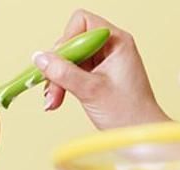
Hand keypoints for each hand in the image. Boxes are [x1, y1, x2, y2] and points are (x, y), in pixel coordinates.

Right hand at [32, 9, 168, 128]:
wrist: (139, 136)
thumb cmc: (128, 114)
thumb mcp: (90, 91)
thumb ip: (63, 72)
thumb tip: (40, 58)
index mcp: (117, 42)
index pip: (82, 23)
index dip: (67, 41)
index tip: (60, 64)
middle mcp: (111, 48)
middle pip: (72, 43)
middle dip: (58, 66)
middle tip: (53, 89)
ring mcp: (104, 62)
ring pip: (69, 59)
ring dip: (57, 79)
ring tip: (53, 100)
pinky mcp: (98, 76)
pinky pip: (72, 72)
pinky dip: (63, 85)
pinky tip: (57, 100)